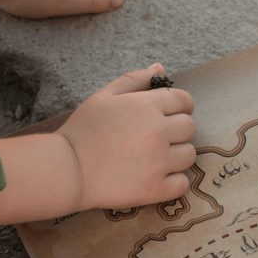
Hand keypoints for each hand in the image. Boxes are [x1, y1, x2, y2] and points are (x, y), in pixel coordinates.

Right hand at [58, 64, 195, 211]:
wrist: (67, 170)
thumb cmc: (82, 130)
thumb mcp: (103, 96)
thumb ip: (134, 80)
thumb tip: (160, 68)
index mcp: (147, 106)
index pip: (184, 100)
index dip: (180, 106)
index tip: (170, 115)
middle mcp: (158, 132)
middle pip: (189, 127)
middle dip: (177, 130)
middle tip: (157, 138)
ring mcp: (159, 162)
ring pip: (190, 154)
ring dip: (178, 155)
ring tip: (156, 158)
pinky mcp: (156, 189)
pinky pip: (183, 183)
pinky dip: (174, 181)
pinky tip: (157, 177)